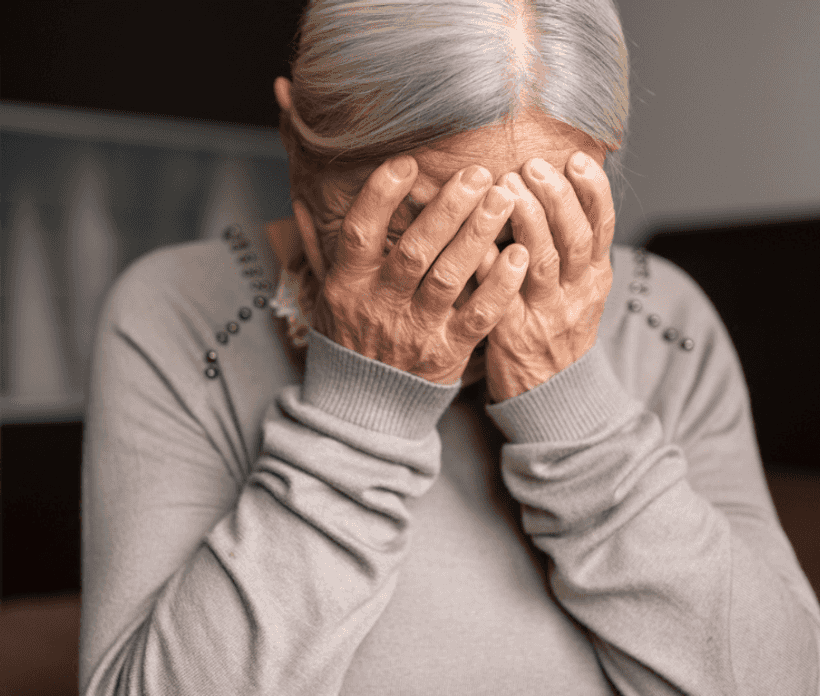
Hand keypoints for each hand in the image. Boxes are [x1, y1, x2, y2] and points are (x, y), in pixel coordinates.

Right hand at [313, 156, 530, 384]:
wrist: (362, 408)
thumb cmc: (348, 338)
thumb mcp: (325, 294)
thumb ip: (319, 246)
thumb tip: (301, 199)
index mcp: (348, 285)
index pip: (359, 233)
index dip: (381, 196)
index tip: (407, 163)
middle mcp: (381, 305)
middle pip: (414, 250)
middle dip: (448, 208)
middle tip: (477, 173)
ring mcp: (415, 330)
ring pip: (449, 277)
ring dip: (477, 235)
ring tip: (502, 198)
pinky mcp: (447, 353)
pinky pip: (477, 317)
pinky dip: (500, 287)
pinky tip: (519, 255)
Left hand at [476, 152, 614, 401]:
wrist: (553, 396)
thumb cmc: (559, 329)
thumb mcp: (581, 289)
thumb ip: (574, 244)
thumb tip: (563, 184)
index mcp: (595, 277)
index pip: (602, 227)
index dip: (592, 191)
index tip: (576, 159)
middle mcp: (576, 293)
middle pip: (573, 238)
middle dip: (555, 198)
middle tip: (532, 167)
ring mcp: (546, 314)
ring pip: (541, 261)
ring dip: (525, 220)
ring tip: (506, 187)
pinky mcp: (513, 333)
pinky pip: (501, 294)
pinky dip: (490, 264)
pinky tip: (477, 238)